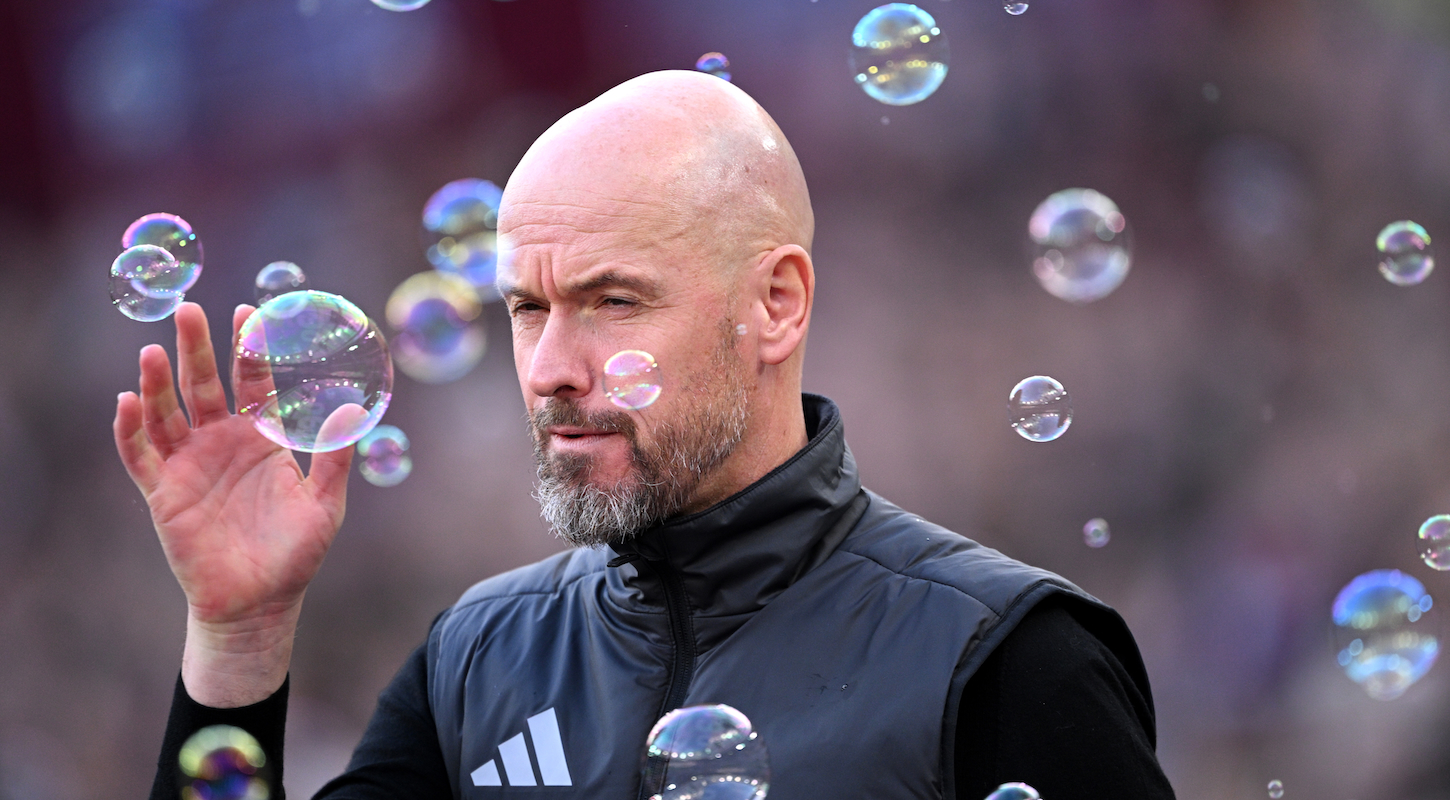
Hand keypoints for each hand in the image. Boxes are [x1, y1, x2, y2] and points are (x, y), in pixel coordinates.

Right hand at [113, 302, 357, 705]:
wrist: (260, 604)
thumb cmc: (296, 554)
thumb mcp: (325, 502)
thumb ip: (336, 456)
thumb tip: (353, 407)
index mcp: (261, 437)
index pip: (253, 381)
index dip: (250, 348)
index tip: (251, 312)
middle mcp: (221, 442)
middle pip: (203, 384)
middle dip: (196, 348)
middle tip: (190, 309)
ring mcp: (189, 464)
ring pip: (166, 413)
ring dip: (156, 383)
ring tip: (150, 352)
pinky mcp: (162, 492)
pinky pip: (139, 456)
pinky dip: (130, 429)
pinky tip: (128, 402)